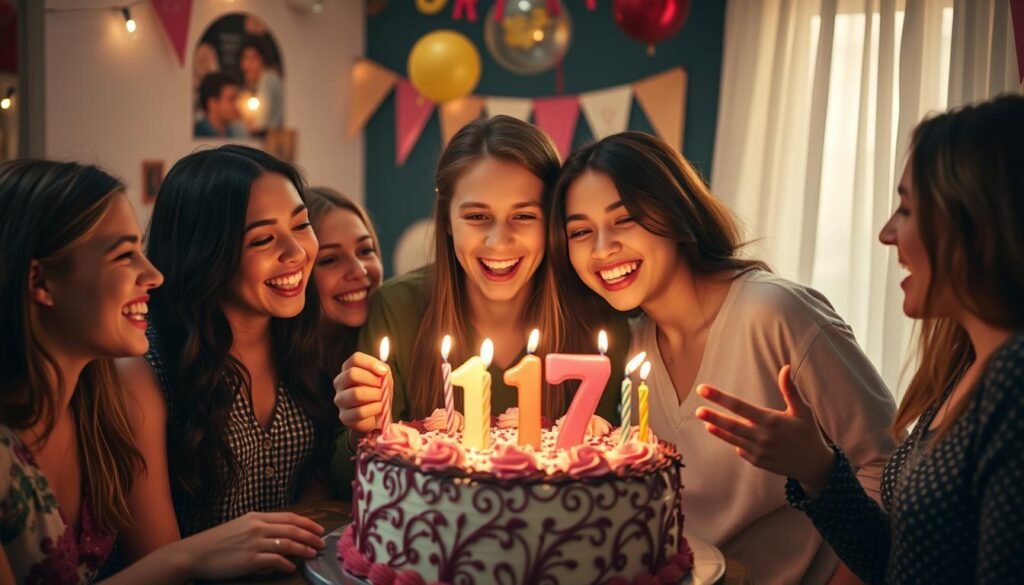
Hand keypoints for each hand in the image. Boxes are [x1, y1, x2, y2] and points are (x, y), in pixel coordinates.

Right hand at [177, 511, 324, 579]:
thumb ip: (260, 528)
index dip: (307, 523)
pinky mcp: (250, 560)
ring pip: (288, 544)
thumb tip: (280, 536)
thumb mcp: (240, 527)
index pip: (289, 517)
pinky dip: (286, 564)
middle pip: (293, 530)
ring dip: (304, 549)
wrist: (195, 554)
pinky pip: (275, 561)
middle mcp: (257, 527)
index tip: (318, 529)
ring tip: (313, 554)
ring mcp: (254, 544)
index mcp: (255, 517)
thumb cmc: (216, 542)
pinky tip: (291, 568)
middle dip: (310, 536)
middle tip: (322, 543)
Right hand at [334, 351, 388, 434]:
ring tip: (381, 399)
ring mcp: (340, 400)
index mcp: (348, 369)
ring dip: (374, 396)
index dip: (371, 364)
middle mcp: (340, 383)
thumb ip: (383, 370)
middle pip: (352, 374)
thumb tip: (382, 371)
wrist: (377, 416)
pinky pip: (360, 411)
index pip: (355, 359)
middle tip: (381, 387)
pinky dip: (374, 409)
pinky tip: (379, 408)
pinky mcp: (344, 416)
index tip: (383, 372)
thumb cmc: (378, 393)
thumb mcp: (383, 378)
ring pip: (356, 394)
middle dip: (372, 380)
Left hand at [694, 365, 835, 491]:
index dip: (720, 397)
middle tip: (698, 409)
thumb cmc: (808, 433)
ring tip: (705, 420)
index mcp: (771, 421)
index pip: (740, 407)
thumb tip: (785, 367)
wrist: (814, 465)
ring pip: (732, 438)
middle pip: (732, 425)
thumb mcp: (802, 410)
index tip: (704, 389)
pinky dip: (732, 441)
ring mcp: (758, 451)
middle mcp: (762, 437)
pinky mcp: (757, 461)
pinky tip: (726, 433)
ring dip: (718, 429)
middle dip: (713, 416)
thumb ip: (790, 390)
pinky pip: (740, 449)